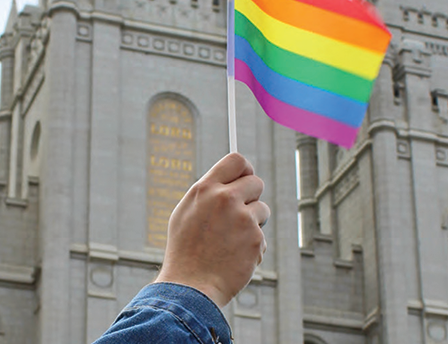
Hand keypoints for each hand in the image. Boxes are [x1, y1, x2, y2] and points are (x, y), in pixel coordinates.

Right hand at [154, 152, 269, 307]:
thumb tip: (228, 179)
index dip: (245, 168)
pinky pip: (261, 236)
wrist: (191, 287)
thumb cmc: (185, 251)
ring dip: (253, 222)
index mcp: (205, 188)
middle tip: (242, 212)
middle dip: (252, 196)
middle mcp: (225, 199)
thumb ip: (208, 193)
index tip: (246, 177)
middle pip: (256, 182)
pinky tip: (234, 257)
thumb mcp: (186, 212)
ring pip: (262, 210)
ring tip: (233, 240)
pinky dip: (252, 246)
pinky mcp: (255, 239)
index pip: (236, 160)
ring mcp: (242, 219)